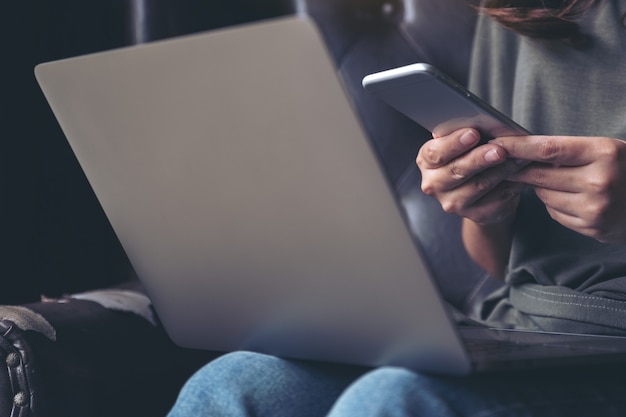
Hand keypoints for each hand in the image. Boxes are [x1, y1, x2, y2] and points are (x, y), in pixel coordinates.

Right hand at [416, 128, 526, 224]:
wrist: (479, 191)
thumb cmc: (470, 157)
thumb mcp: (463, 144)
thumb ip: (467, 134)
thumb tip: (485, 123)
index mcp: (427, 162)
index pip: (435, 153)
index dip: (454, 143)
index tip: (473, 133)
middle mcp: (434, 184)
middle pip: (456, 171)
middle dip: (479, 159)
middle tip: (498, 150)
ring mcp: (452, 203)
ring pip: (479, 186)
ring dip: (502, 171)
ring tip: (519, 158)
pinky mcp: (474, 215)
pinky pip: (495, 200)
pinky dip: (511, 186)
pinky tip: (522, 175)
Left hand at [492, 135, 625, 242]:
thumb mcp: (605, 149)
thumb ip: (568, 151)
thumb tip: (521, 151)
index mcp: (604, 153)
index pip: (547, 148)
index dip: (517, 146)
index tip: (495, 142)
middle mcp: (599, 181)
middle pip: (539, 175)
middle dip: (520, 169)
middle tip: (507, 162)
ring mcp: (596, 208)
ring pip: (544, 195)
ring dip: (542, 187)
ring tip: (564, 180)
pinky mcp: (592, 227)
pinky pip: (555, 213)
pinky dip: (555, 205)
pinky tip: (574, 198)